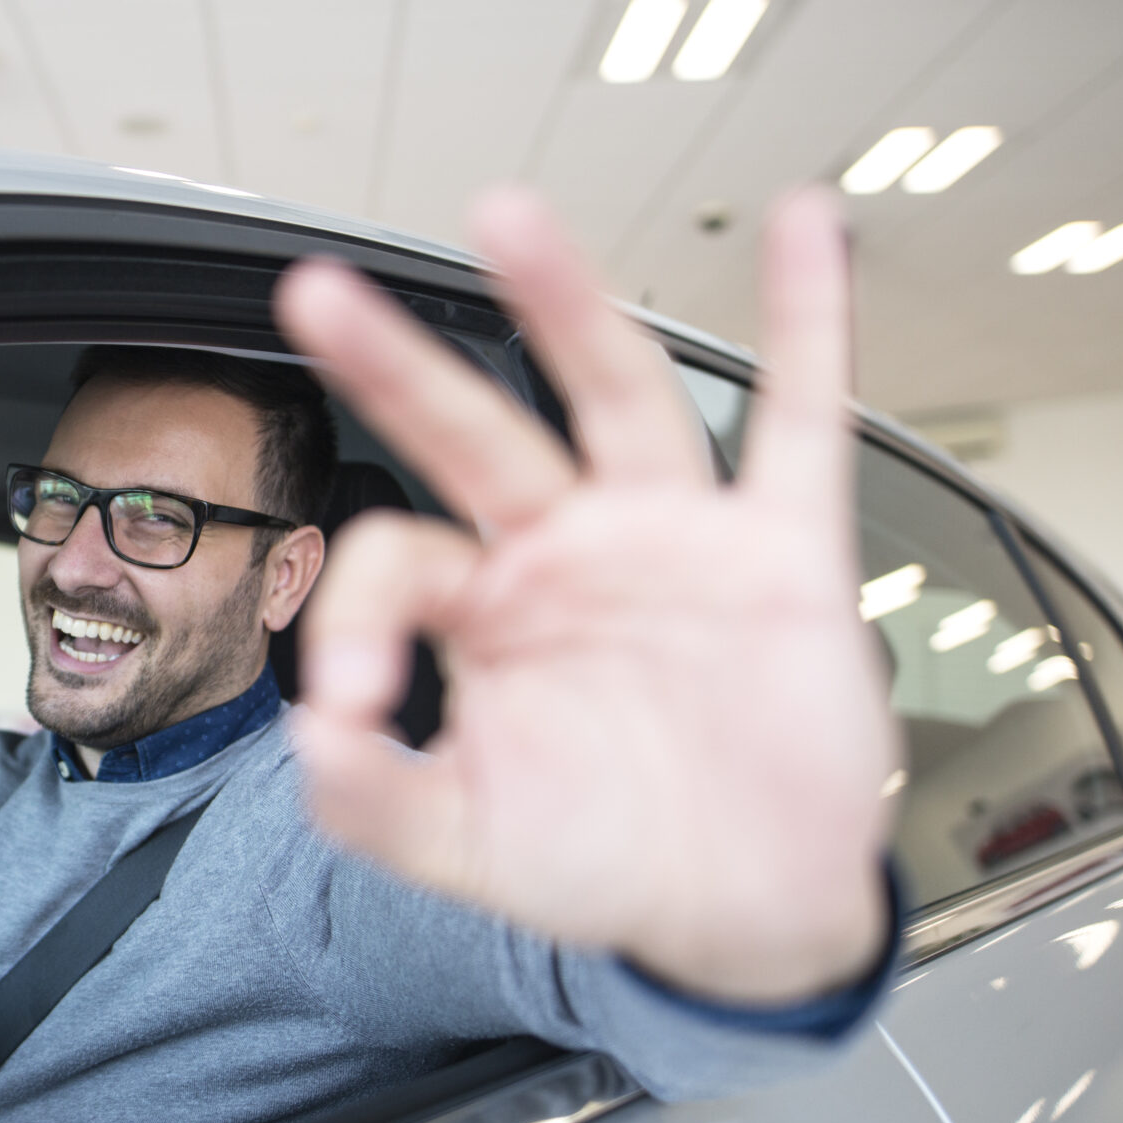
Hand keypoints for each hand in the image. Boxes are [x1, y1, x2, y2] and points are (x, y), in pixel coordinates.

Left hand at [273, 186, 895, 1003]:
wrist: (743, 906)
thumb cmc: (605, 859)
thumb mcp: (469, 844)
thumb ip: (378, 802)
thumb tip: (310, 745)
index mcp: (485, 605)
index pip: (399, 557)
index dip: (357, 619)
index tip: (356, 707)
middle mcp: (568, 545)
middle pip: (474, 428)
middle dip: (399, 362)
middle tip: (317, 291)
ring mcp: (672, 534)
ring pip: (613, 393)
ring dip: (566, 304)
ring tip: (507, 215)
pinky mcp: (782, 549)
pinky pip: (804, 420)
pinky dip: (812, 324)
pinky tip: (802, 230)